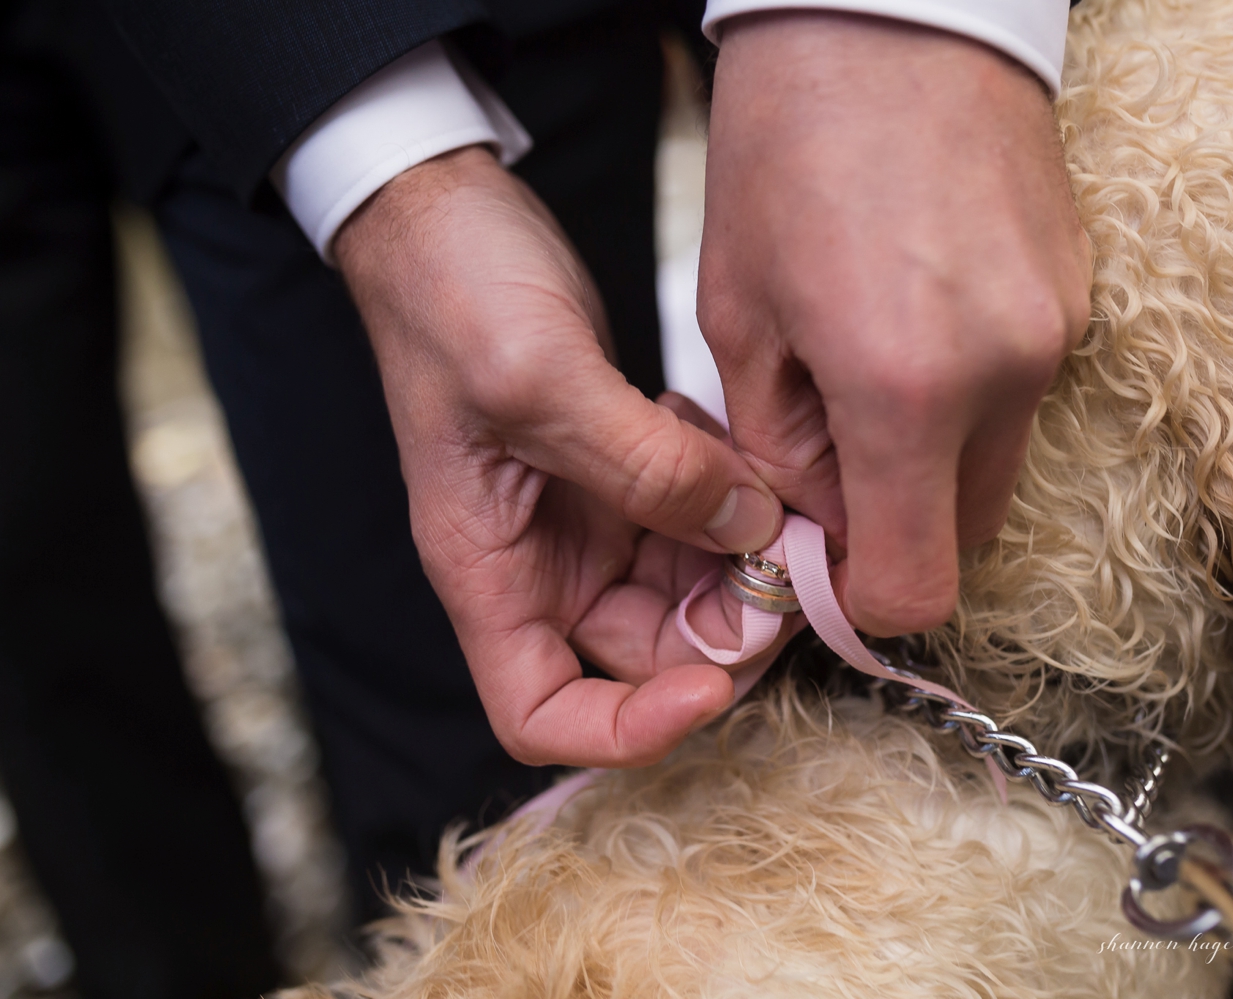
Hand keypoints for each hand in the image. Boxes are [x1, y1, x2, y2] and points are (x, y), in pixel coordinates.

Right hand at [336, 147, 785, 766]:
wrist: (445, 214)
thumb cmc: (449, 294)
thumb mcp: (539, 378)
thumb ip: (644, 467)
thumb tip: (749, 532)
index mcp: (488, 571)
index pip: (543, 713)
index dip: (629, 728)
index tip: (709, 684)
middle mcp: (540, 562)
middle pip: (645, 653)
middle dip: (722, 624)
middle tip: (787, 563)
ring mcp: (587, 518)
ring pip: (688, 584)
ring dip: (742, 553)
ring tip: (774, 487)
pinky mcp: (625, 469)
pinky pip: (698, 516)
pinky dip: (733, 495)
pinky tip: (738, 443)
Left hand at [700, 12, 1091, 635]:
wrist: (895, 10)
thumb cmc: (789, 145)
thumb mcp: (737, 309)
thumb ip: (773, 445)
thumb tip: (809, 521)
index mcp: (905, 390)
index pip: (915, 586)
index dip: (861, 596)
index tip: (818, 559)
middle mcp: (1005, 378)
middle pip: (967, 539)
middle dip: (894, 524)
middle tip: (828, 452)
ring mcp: (1057, 337)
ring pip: (996, 469)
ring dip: (929, 460)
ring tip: (866, 365)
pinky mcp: (1077, 300)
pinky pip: (1020, 397)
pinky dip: (966, 395)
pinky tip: (916, 313)